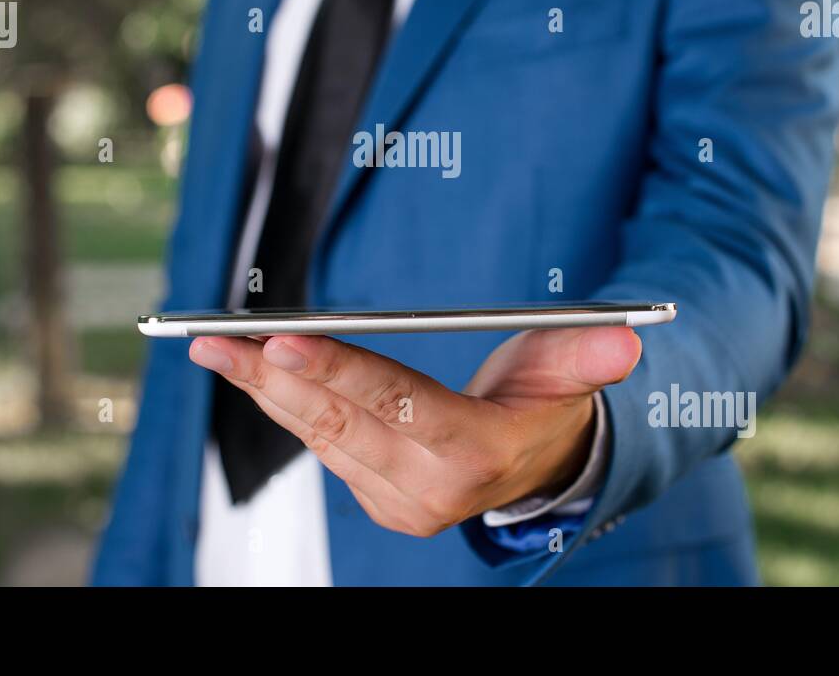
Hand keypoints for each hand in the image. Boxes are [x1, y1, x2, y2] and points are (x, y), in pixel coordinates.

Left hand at [190, 325, 641, 536]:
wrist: (535, 466)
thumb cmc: (545, 406)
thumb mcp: (570, 376)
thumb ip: (587, 357)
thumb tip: (623, 340)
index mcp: (473, 454)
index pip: (396, 405)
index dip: (340, 370)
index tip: (283, 340)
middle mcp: (428, 487)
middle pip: (340, 423)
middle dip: (274, 378)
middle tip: (216, 341)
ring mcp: (396, 498)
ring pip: (318, 435)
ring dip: (263, 389)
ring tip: (215, 348)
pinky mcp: (374, 495)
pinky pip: (320, 444)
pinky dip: (283, 404)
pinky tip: (250, 371)